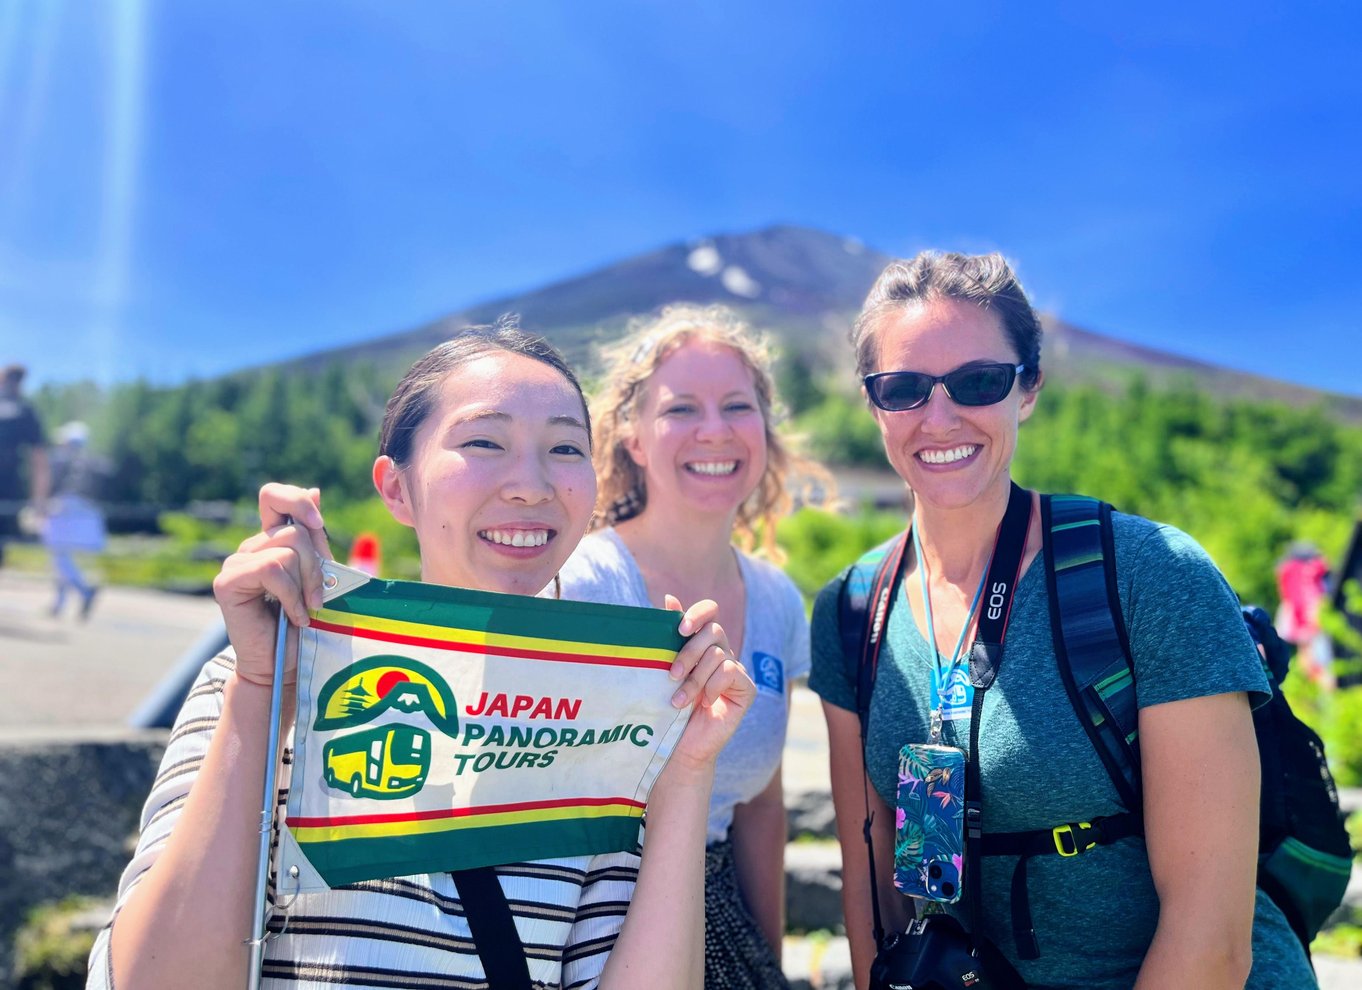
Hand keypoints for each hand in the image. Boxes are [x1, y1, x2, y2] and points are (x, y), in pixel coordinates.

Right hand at [210, 484, 331, 686]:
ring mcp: (235, 563)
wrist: (284, 665)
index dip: (296, 501)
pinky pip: (272, 570)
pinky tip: (292, 616)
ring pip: (286, 550)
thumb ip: (314, 538)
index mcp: (270, 541)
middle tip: (318, 597)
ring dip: (306, 584)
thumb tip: (314, 490)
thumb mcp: (317, 574)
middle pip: (295, 532)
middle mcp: (250, 548)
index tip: (318, 522)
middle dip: (316, 565)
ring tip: (304, 609)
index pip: (273, 497)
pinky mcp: (227, 582)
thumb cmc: (303, 623)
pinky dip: (292, 595)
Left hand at [662, 595, 755, 770]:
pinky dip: (713, 686)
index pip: (709, 612)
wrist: (678, 747)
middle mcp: (721, 653)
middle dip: (689, 652)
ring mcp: (735, 670)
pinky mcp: (746, 688)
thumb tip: (669, 597)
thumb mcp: (663, 669)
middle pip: (713, 632)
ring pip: (718, 654)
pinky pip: (730, 671)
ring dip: (695, 678)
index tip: (679, 628)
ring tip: (679, 700)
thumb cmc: (667, 708)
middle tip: (671, 674)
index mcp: (702, 643)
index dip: (697, 613)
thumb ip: (668, 636)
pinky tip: (705, 703)